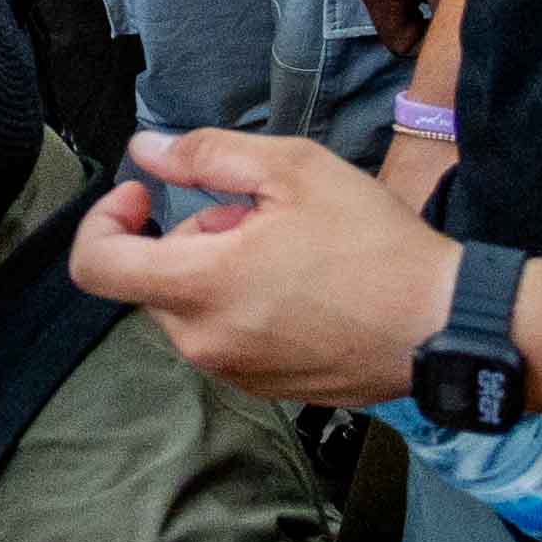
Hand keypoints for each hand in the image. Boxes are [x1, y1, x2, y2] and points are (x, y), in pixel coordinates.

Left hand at [68, 129, 448, 407]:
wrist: (445, 325)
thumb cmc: (373, 243)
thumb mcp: (293, 171)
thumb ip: (206, 156)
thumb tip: (144, 151)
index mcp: (200, 287)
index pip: (95, 267)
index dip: (104, 221)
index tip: (143, 197)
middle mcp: (203, 342)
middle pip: (155, 279)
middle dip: (191, 237)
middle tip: (258, 214)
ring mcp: (234, 373)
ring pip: (193, 308)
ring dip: (220, 271)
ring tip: (290, 250)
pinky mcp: (266, 390)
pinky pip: (227, 338)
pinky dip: (244, 306)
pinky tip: (303, 288)